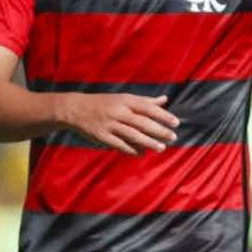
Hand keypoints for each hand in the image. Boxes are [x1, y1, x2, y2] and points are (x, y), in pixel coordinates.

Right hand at [55, 93, 179, 154]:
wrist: (75, 109)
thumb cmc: (105, 103)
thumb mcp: (124, 98)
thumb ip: (145, 101)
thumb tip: (165, 99)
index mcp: (126, 101)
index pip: (148, 108)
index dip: (163, 115)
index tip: (176, 123)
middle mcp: (118, 112)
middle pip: (142, 122)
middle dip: (159, 131)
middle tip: (173, 137)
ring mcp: (109, 124)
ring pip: (132, 135)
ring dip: (148, 142)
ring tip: (162, 148)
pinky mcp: (101, 136)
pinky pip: (118, 144)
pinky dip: (131, 149)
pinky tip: (142, 153)